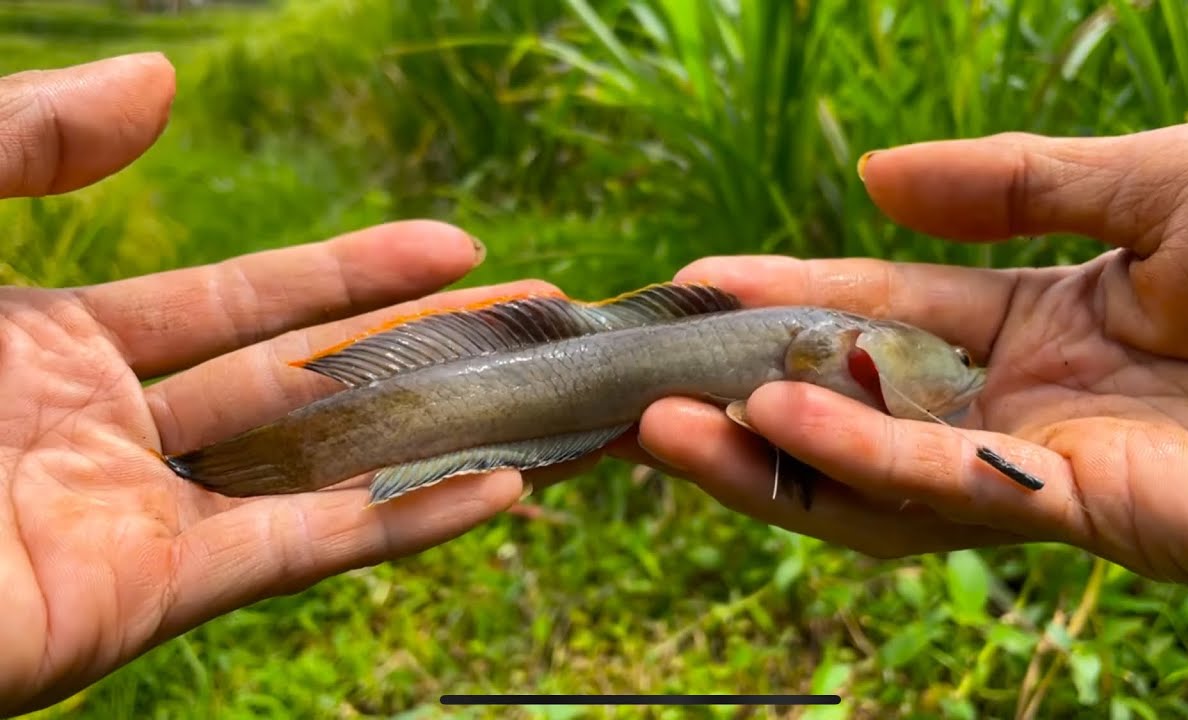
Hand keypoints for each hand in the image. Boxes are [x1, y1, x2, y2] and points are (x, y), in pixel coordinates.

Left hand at [1, 54, 580, 714]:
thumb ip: (24, 142)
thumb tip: (166, 82)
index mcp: (53, 343)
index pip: (244, 301)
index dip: (354, 270)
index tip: (455, 245)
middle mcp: (108, 431)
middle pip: (302, 381)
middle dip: (421, 346)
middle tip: (529, 311)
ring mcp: (132, 518)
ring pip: (318, 466)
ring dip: (435, 430)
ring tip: (547, 393)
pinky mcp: (144, 599)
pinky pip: (299, 551)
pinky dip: (406, 523)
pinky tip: (501, 488)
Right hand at [622, 122, 1187, 593]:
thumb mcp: (1151, 180)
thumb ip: (1008, 188)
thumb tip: (871, 178)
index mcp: (1037, 320)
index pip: (877, 315)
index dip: (785, 299)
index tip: (693, 285)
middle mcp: (1024, 403)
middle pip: (855, 415)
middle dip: (744, 403)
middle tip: (642, 387)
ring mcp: (1048, 466)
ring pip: (875, 482)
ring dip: (769, 456)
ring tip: (667, 427)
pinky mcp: (1087, 513)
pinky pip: (947, 489)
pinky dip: (857, 459)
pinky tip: (777, 416)